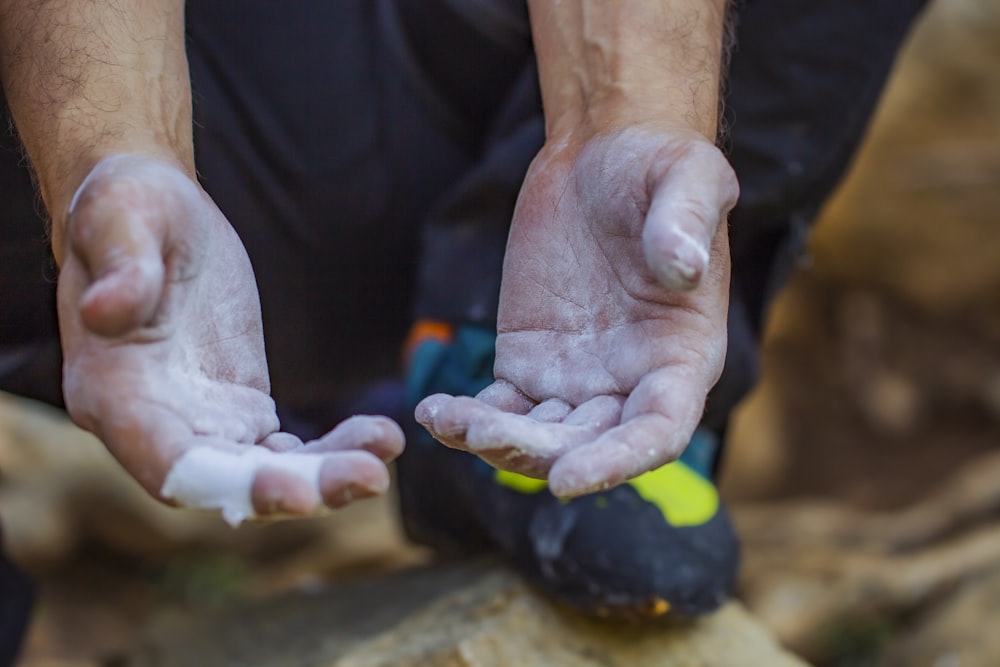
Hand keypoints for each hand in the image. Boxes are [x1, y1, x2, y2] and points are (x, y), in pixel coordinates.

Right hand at [58, 155, 402, 523]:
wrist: (154, 215)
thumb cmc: (126, 209)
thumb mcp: (120, 216)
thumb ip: (120, 264)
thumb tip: (106, 309)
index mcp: (112, 391)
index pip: (166, 460)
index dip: (224, 484)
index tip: (289, 492)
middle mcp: (154, 424)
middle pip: (226, 481)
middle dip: (297, 489)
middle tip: (369, 478)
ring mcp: (200, 423)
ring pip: (263, 474)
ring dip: (325, 477)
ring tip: (383, 457)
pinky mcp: (239, 411)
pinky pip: (286, 451)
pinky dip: (330, 451)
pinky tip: (378, 436)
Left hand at [416, 127, 736, 497]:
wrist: (603, 156)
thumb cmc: (660, 168)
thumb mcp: (688, 178)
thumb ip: (686, 222)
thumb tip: (682, 266)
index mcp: (683, 357)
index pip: (658, 430)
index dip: (619, 461)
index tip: (568, 479)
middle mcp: (632, 382)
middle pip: (589, 443)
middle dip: (540, 452)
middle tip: (485, 435)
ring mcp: (577, 378)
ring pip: (539, 434)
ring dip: (496, 439)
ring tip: (450, 420)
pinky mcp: (529, 362)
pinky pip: (500, 405)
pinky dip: (468, 418)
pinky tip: (433, 411)